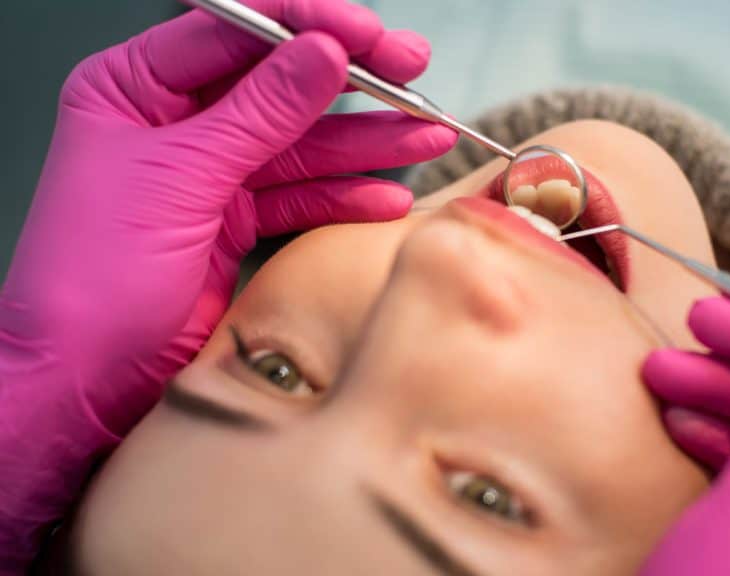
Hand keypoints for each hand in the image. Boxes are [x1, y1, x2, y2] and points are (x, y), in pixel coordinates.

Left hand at [0, 1, 456, 434]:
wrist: (83, 381)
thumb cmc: (89, 280)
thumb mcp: (179, 178)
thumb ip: (257, 114)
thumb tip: (323, 54)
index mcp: (136, 87)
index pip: (233, 31)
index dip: (306, 28)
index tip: (367, 36)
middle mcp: (175, 123)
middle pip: (279, 83)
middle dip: (351, 80)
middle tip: (411, 73)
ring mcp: (210, 173)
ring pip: (304, 144)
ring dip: (367, 141)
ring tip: (426, 134)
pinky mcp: (236, 222)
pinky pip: (305, 197)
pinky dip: (348, 196)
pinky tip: (388, 195)